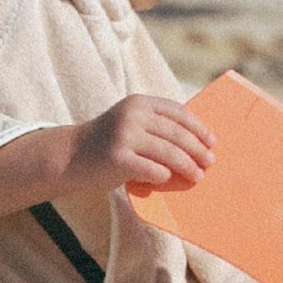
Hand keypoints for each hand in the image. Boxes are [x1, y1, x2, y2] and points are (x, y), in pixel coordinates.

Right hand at [70, 94, 214, 193]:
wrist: (70, 155)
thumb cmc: (109, 143)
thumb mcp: (130, 122)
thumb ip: (157, 125)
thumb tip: (199, 141)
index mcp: (139, 103)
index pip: (177, 112)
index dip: (198, 127)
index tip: (212, 141)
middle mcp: (132, 115)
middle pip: (177, 133)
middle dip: (197, 149)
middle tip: (210, 162)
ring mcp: (124, 136)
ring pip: (169, 153)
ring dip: (187, 166)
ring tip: (197, 176)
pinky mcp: (118, 158)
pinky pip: (152, 169)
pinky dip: (164, 176)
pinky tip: (168, 180)